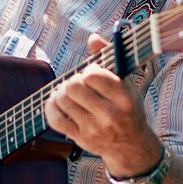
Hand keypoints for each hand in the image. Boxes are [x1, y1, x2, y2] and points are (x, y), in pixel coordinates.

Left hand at [43, 34, 162, 177]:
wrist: (131, 146)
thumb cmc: (127, 108)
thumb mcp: (126, 84)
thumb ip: (109, 58)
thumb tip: (92, 37)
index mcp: (124, 97)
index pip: (92, 75)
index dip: (87, 71)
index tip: (92, 75)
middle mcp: (110, 115)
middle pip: (73, 86)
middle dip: (72, 81)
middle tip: (78, 84)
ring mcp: (94, 129)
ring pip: (62, 100)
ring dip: (61, 92)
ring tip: (68, 92)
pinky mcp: (80, 139)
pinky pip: (54, 118)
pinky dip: (51, 106)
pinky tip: (57, 102)